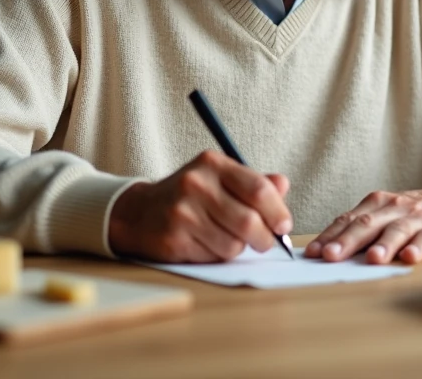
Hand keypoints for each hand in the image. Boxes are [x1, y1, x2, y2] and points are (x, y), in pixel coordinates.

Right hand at [108, 150, 291, 262]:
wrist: (139, 213)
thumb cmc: (189, 197)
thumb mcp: (219, 179)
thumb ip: (253, 183)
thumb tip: (283, 185)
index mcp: (213, 164)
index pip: (259, 189)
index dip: (278, 212)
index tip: (283, 225)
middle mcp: (196, 184)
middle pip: (249, 221)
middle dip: (264, 238)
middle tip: (265, 242)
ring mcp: (183, 212)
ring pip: (234, 244)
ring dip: (239, 248)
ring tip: (229, 239)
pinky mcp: (174, 239)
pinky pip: (214, 256)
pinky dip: (220, 256)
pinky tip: (208, 244)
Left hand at [305, 185, 421, 264]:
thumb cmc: (412, 214)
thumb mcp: (386, 213)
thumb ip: (362, 229)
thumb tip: (329, 251)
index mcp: (376, 203)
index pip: (348, 219)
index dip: (329, 236)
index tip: (314, 252)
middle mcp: (394, 208)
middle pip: (367, 224)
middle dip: (347, 241)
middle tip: (331, 256)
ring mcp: (416, 218)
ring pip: (396, 230)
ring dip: (384, 245)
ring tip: (372, 259)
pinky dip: (418, 247)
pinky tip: (409, 257)